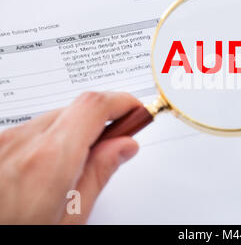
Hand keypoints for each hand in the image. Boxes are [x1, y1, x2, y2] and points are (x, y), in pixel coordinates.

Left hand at [0, 92, 140, 223]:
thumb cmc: (18, 233)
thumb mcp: (70, 219)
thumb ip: (98, 174)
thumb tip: (124, 146)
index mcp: (48, 162)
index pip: (93, 106)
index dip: (121, 101)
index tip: (136, 110)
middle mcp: (22, 143)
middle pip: (75, 110)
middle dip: (101, 120)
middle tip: (115, 142)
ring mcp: (3, 142)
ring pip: (53, 119)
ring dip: (75, 131)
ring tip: (77, 165)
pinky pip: (32, 130)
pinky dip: (51, 140)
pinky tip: (49, 168)